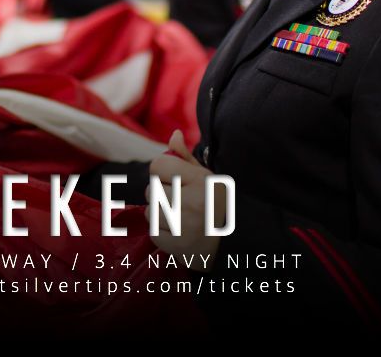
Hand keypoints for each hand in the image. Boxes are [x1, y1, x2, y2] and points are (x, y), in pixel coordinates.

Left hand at [146, 131, 221, 270]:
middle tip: (180, 203)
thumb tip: (174, 134)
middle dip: (161, 195)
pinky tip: (179, 233)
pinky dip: (162, 234)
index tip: (175, 181)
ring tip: (180, 218)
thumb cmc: (214, 205)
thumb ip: (186, 157)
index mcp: (201, 180)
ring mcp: (186, 226)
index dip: (162, 172)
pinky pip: (153, 233)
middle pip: (151, 190)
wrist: (230, 244)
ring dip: (160, 215)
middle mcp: (194, 202)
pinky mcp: (178, 245)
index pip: (158, 165)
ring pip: (150, 212)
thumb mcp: (206, 178)